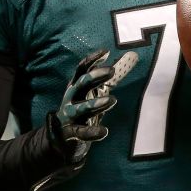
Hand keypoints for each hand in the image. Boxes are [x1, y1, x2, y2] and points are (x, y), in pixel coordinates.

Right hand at [31, 48, 138, 190]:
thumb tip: (132, 55)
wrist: (58, 138)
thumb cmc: (80, 110)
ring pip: (81, 108)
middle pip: (81, 84)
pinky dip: (92, 132)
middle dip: (94, 76)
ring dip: (96, 103)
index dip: (92, 60)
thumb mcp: (92, 92)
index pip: (81, 70)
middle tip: (111, 71)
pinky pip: (81, 132)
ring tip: (112, 100)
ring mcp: (70, 116)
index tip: (105, 52)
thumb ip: (111, 76)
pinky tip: (104, 132)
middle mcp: (71, 99)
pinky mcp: (71, 133)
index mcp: (76, 87)